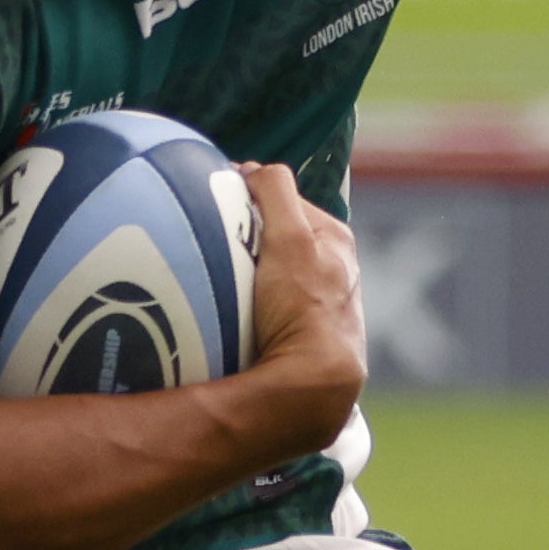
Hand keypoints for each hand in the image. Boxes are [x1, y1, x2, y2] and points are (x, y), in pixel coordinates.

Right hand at [237, 170, 368, 422]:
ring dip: (245, 273)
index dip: (251, 196)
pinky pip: (267, 308)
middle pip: (278, 238)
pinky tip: (230, 315)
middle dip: (247, 236)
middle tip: (212, 243)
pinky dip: (248, 304)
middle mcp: (334, 271)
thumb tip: (254, 167)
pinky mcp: (302, 338)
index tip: (218, 202)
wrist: (314, 382)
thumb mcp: (290, 239)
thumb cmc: (305, 306)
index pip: (285, 200)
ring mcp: (318, 306)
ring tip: (217, 281)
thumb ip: (276, 194)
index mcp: (335, 240)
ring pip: (272, 274)